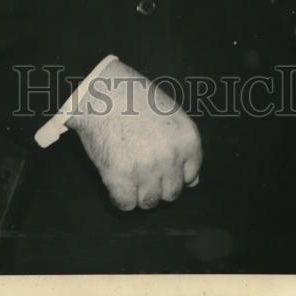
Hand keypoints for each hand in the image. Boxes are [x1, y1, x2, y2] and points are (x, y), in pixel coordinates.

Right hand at [67, 58, 201, 211]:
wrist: (100, 90)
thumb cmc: (134, 97)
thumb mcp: (170, 114)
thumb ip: (184, 149)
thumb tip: (194, 183)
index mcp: (187, 139)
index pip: (190, 176)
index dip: (173, 172)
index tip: (159, 163)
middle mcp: (171, 156)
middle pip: (171, 193)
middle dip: (158, 185)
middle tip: (141, 167)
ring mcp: (147, 168)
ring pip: (149, 202)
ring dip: (138, 192)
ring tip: (128, 171)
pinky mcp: (120, 177)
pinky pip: (126, 204)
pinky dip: (119, 196)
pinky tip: (115, 176)